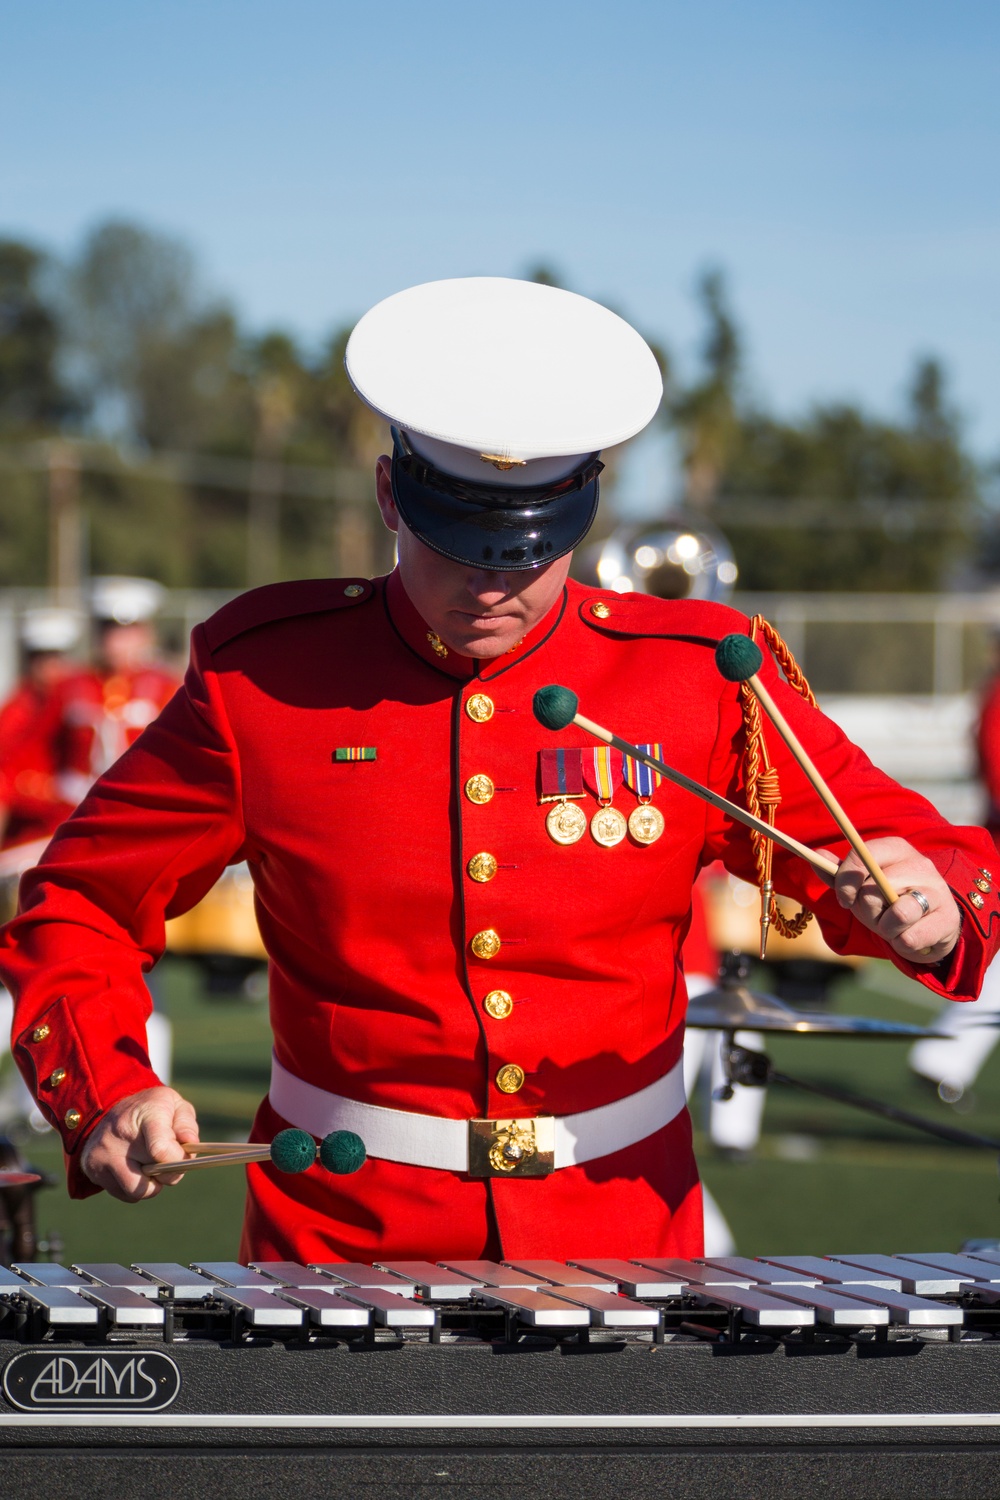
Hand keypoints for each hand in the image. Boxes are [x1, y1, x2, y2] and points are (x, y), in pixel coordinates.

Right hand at [80, 1087, 199, 1201]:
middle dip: (168, 1173)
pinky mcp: (92, 1168)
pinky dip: (134, 1187)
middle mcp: (120, 1134)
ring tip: (150, 1165)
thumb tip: (191, 1144)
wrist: (108, 1108)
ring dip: (150, 1185)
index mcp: (146, 1114)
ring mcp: (103, 1153)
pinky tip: (133, 1168)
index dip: (176, 1160)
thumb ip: (186, 1125)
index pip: (160, 1149)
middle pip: (153, 1175)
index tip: (181, 1157)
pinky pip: (124, 1195)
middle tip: (167, 1160)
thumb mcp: (174, 1105)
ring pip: (137, 1192)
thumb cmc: (150, 1110)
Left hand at [823, 837, 960, 965]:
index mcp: (895, 849)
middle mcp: (920, 864)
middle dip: (866, 912)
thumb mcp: (861, 887)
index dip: (846, 881)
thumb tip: (816, 855)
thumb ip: (838, 874)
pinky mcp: (948, 919)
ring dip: (886, 930)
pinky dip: (902, 945)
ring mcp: (938, 891)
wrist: (929, 927)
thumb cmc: (889, 903)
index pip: (863, 855)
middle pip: (874, 890)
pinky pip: (911, 938)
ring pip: (897, 915)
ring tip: (892, 928)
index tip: (844, 899)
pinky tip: (908, 938)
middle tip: (876, 916)